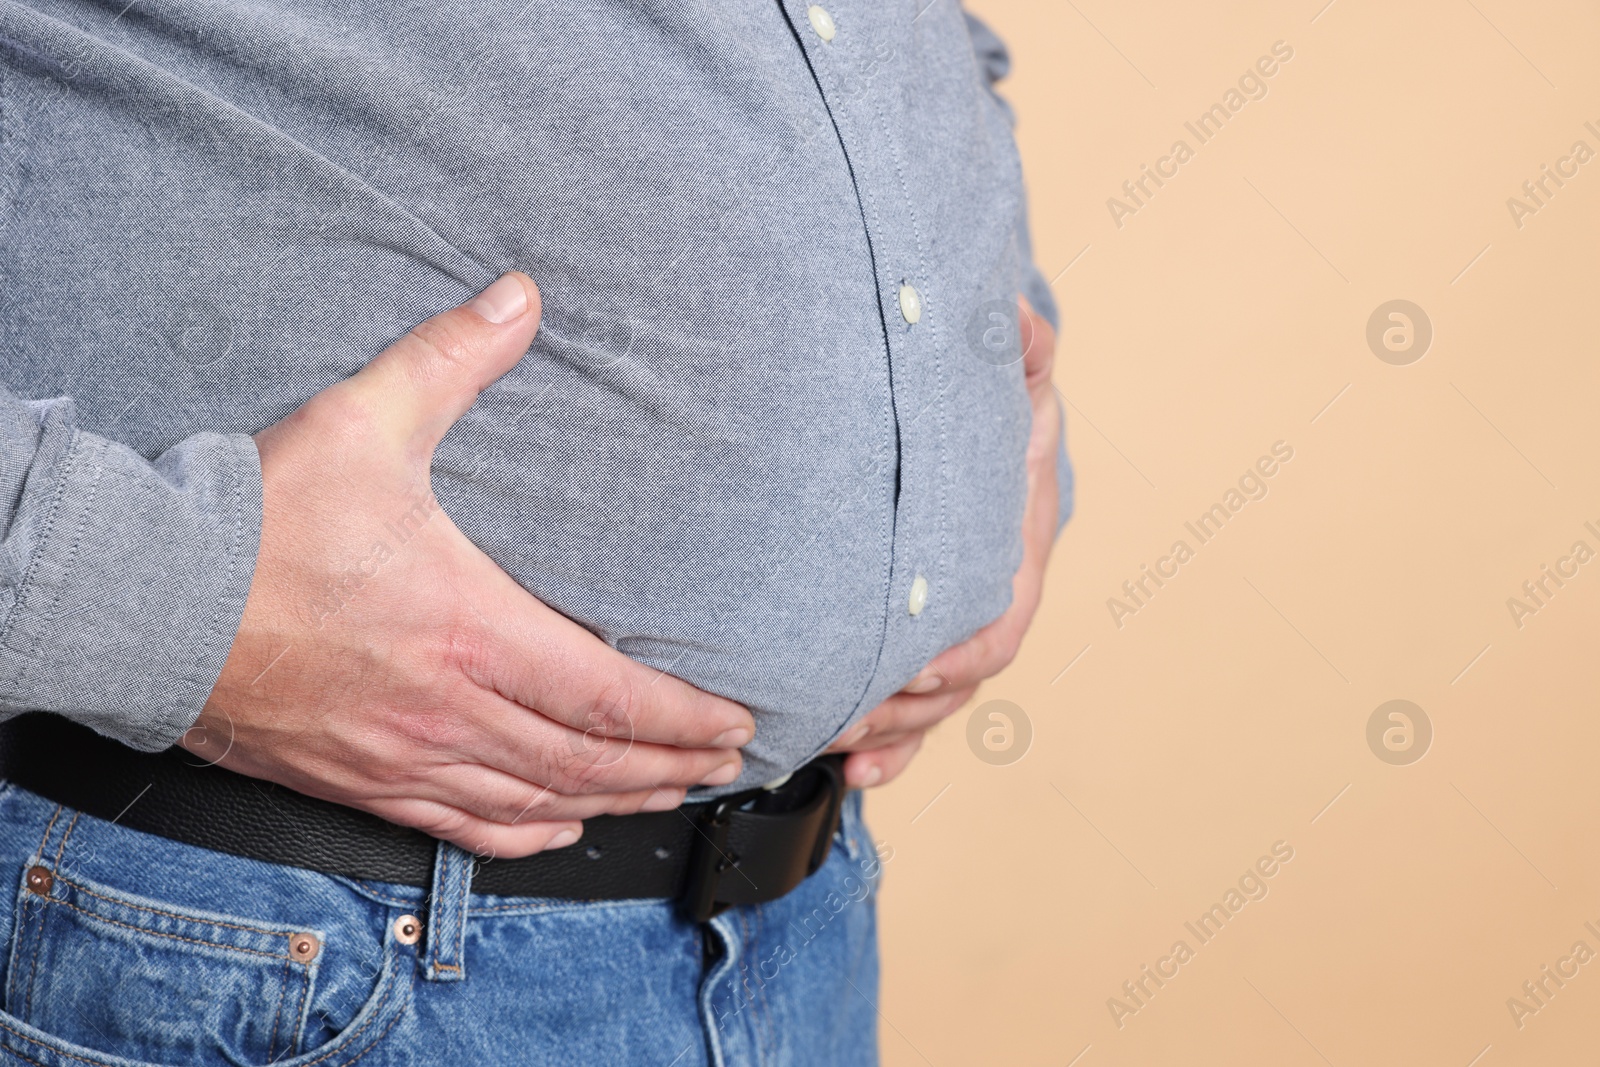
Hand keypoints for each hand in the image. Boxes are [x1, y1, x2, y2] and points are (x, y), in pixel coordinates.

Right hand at [187, 274, 753, 857]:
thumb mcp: (365, 420)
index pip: (609, 696)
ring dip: (615, 802)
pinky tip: (560, 829)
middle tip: (726, 764)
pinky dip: (524, 834)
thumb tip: (520, 295)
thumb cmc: (256, 521)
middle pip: (589, 759)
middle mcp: (449, 708)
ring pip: (537, 800)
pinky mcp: (359, 778)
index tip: (735, 721)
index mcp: (471, 631)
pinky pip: (460, 826)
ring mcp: (404, 755)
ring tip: (669, 795)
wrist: (141, 602)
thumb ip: (451, 359)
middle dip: (670, 766)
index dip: (682, 718)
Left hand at [830, 294, 1061, 787]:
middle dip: (907, 707)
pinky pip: (910, 714)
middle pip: (960, 679)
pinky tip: (854, 773)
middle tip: (845, 718)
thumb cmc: (991, 407)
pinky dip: (886, 749)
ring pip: (933, 705)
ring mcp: (955, 628)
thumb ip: (1015, 350)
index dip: (962, 652)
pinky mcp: (919, 645)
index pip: (1000, 618)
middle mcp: (990, 598)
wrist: (981, 425)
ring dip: (890, 733)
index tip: (915, 668)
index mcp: (1014, 547)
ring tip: (837, 746)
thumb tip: (1021, 321)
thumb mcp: (1010, 370)